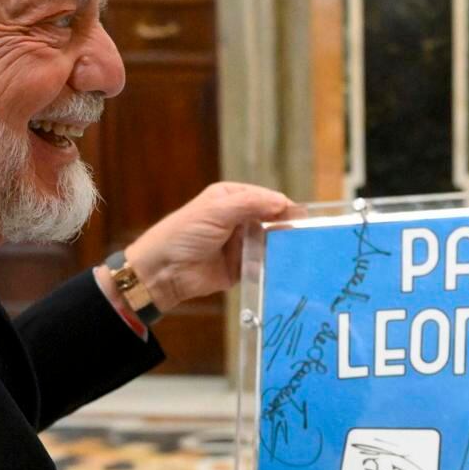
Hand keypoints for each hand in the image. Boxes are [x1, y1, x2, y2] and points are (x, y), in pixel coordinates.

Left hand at [123, 182, 301, 311]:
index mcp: (232, 198)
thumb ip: (251, 204)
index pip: (267, 198)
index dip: (284, 207)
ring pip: (271, 243)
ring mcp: (241, 243)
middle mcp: (239, 219)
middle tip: (305, 237)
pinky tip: (285, 268)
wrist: (163, 271)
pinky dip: (272, 266)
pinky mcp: (242, 267)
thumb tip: (283, 202)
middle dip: (286, 227)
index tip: (302, 218)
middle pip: (273, 220)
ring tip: (300, 253)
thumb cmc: (184, 234)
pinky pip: (263, 264)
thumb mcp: (217, 211)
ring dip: (282, 247)